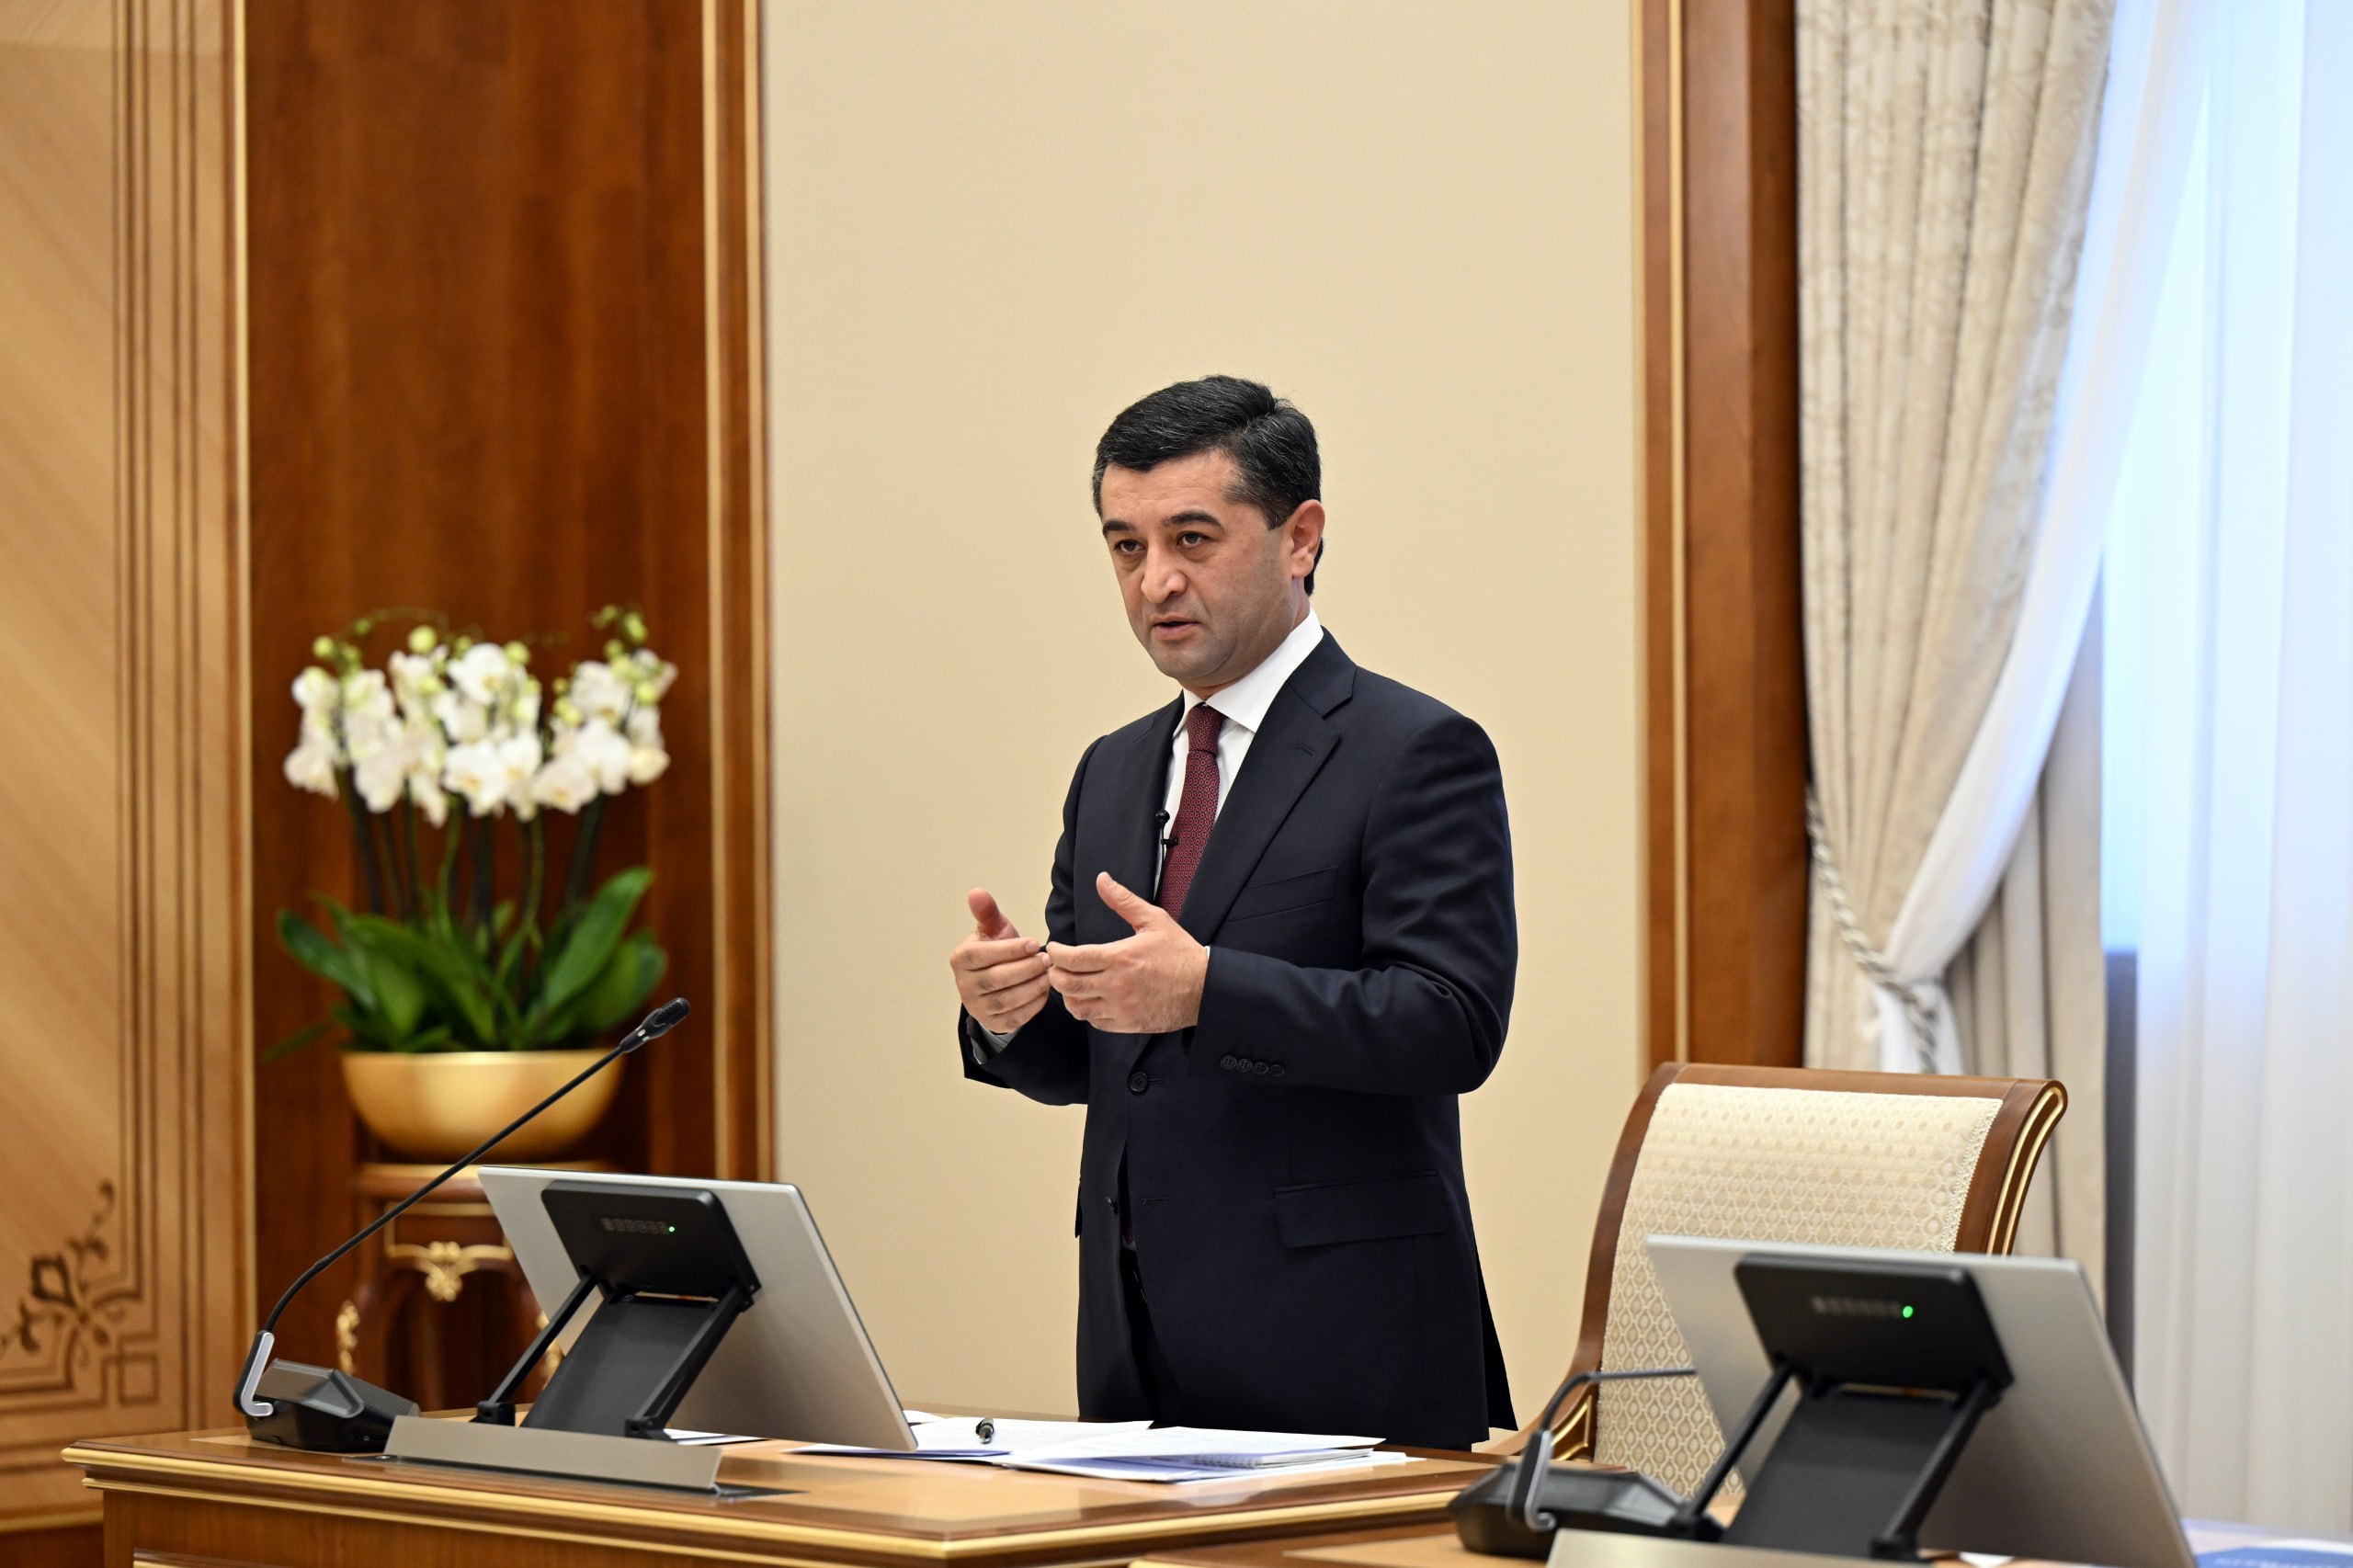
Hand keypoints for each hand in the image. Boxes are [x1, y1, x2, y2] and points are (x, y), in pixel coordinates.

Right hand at [949, 888, 1051, 1035]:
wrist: (996, 983)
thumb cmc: (996, 951)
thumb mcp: (992, 930)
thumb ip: (987, 912)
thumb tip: (977, 892)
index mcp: (960, 959)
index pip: (982, 955)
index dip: (1009, 949)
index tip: (1034, 943)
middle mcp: (964, 986)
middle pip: (996, 979)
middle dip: (1025, 968)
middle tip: (1047, 960)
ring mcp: (978, 1008)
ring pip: (1007, 1000)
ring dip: (1032, 986)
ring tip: (1049, 974)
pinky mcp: (994, 1023)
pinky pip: (1016, 1017)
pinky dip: (1033, 1004)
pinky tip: (1045, 990)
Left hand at [1046, 872, 1208, 1033]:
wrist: (1205, 988)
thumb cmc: (1180, 953)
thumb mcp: (1154, 920)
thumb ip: (1124, 901)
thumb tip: (1102, 880)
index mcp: (1120, 958)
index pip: (1073, 959)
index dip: (1056, 953)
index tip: (1054, 948)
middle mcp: (1116, 985)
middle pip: (1068, 985)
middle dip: (1055, 975)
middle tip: (1056, 966)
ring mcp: (1121, 1007)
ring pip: (1077, 1007)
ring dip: (1068, 995)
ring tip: (1071, 983)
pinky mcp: (1127, 1024)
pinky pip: (1095, 1021)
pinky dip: (1087, 1011)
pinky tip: (1091, 999)